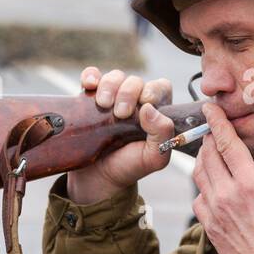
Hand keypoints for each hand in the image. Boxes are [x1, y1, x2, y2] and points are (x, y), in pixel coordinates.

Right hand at [66, 66, 173, 204]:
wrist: (98, 178)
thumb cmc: (130, 166)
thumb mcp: (154, 157)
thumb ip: (163, 134)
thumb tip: (149, 108)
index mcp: (155, 111)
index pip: (160, 87)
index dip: (153, 90)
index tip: (145, 104)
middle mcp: (135, 101)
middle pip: (135, 81)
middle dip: (128, 93)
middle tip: (120, 113)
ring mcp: (112, 98)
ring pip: (115, 77)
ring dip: (109, 86)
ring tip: (104, 104)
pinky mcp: (90, 98)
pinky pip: (91, 77)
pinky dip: (90, 76)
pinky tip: (89, 85)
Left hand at [191, 103, 253, 253]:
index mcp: (249, 183)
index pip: (226, 143)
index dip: (217, 122)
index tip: (211, 107)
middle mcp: (226, 194)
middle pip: (208, 156)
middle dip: (210, 138)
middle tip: (213, 128)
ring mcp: (214, 212)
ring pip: (199, 176)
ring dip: (203, 160)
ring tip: (211, 152)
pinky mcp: (210, 228)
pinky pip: (198, 199)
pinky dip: (202, 187)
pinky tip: (212, 187)